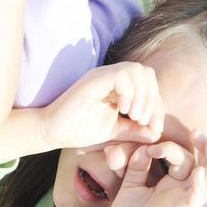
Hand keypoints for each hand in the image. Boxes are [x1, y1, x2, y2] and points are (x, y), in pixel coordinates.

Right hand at [39, 62, 163, 149]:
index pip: (149, 85)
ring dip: (142, 95)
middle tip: (143, 122)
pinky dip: (130, 93)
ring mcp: (103, 75)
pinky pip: (123, 75)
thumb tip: (156, 134)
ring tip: (134, 117)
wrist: (50, 131)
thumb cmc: (77, 130)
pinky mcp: (95, 79)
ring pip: (138, 71)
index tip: (153, 128)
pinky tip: (123, 110)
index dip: (157, 106)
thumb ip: (134, 131)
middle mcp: (112, 76)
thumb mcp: (113, 132)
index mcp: (118, 86)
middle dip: (152, 99)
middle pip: (147, 74)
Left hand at [98, 133, 206, 206]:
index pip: (184, 159)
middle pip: (203, 166)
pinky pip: (196, 200)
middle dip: (204, 148)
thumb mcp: (131, 183)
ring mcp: (181, 203)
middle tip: (197, 131)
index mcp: (172, 183)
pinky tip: (198, 172)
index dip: (170, 148)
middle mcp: (181, 192)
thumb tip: (144, 148)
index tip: (150, 147)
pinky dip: (199, 186)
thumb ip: (138, 165)